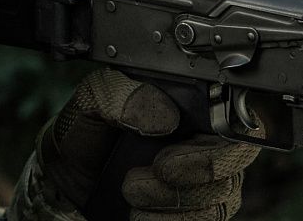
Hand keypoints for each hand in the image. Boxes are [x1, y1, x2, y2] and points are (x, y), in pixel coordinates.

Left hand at [36, 68, 258, 219]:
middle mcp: (203, 147)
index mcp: (188, 110)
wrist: (67, 177)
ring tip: (130, 192)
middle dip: (192, 173)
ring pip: (219, 203)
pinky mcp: (191, 215)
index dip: (223, 143)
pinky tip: (138, 216)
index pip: (235, 124)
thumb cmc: (87, 131)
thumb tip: (165, 114)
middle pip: (231, 168)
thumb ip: (121, 94)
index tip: (171, 158)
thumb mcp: (92, 100)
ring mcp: (202, 186)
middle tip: (149, 174)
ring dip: (174, 203)